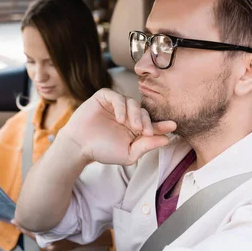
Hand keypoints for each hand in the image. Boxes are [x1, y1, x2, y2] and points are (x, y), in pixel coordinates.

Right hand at [60, 88, 176, 165]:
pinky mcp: (104, 97)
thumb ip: (146, 146)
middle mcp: (127, 114)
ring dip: (136, 114)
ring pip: (132, 102)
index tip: (172, 126)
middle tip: (145, 131)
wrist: (79, 146)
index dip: (162, 125)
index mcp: (134, 127)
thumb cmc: (102, 151)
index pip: (151, 124)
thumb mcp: (129, 153)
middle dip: (147, 121)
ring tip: (133, 126)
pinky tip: (120, 118)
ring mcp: (115, 105)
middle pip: (144, 112)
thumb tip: (167, 139)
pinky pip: (117, 97)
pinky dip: (121, 106)